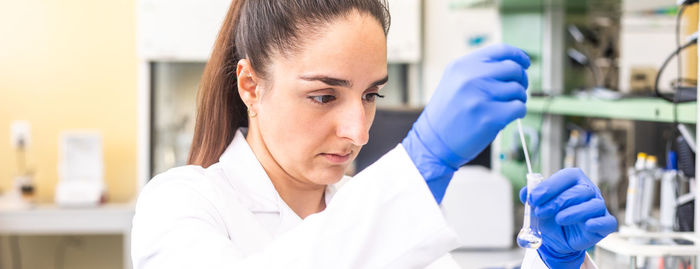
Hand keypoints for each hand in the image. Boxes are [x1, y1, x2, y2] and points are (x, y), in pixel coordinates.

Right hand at [402, 44, 529, 202]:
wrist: (433, 143)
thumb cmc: (447, 115)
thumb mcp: (454, 82)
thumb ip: (478, 70)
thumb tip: (514, 65)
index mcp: (462, 66)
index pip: (500, 50)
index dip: (518, 56)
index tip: (525, 63)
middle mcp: (470, 77)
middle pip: (513, 69)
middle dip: (521, 80)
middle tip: (517, 91)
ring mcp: (480, 97)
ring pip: (518, 90)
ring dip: (519, 99)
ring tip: (506, 107)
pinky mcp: (489, 117)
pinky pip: (519, 108)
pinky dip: (518, 112)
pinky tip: (507, 118)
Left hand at [519, 168, 617, 267]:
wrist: (559, 239)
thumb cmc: (550, 217)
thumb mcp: (538, 206)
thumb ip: (531, 197)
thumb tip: (525, 193)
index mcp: (574, 180)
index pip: (567, 175)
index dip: (550, 186)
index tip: (533, 199)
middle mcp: (589, 190)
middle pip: (579, 191)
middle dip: (557, 201)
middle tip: (540, 212)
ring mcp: (598, 207)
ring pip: (593, 205)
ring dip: (574, 212)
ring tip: (558, 219)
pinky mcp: (605, 225)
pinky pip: (607, 222)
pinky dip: (597, 223)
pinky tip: (586, 226)